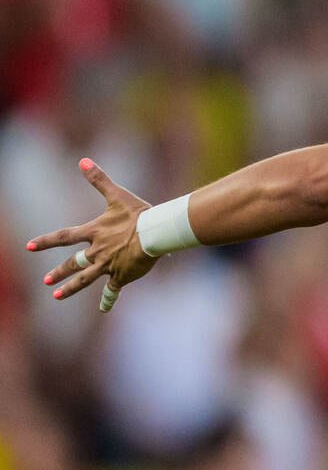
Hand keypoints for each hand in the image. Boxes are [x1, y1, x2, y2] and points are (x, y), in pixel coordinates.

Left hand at [28, 159, 157, 310]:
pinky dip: (108, 299)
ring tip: (57, 296)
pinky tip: (103, 309)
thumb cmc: (139, 213)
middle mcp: (97, 250)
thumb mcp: (117, 195)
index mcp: (95, 232)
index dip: (46, 241)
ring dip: (71, 288)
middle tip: (47, 281)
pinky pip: (113, 289)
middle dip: (59, 272)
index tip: (30, 246)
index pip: (64, 237)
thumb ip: (99, 179)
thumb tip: (83, 160)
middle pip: (73, 262)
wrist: (156, 232)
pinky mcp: (122, 275)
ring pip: (85, 278)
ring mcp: (108, 264)